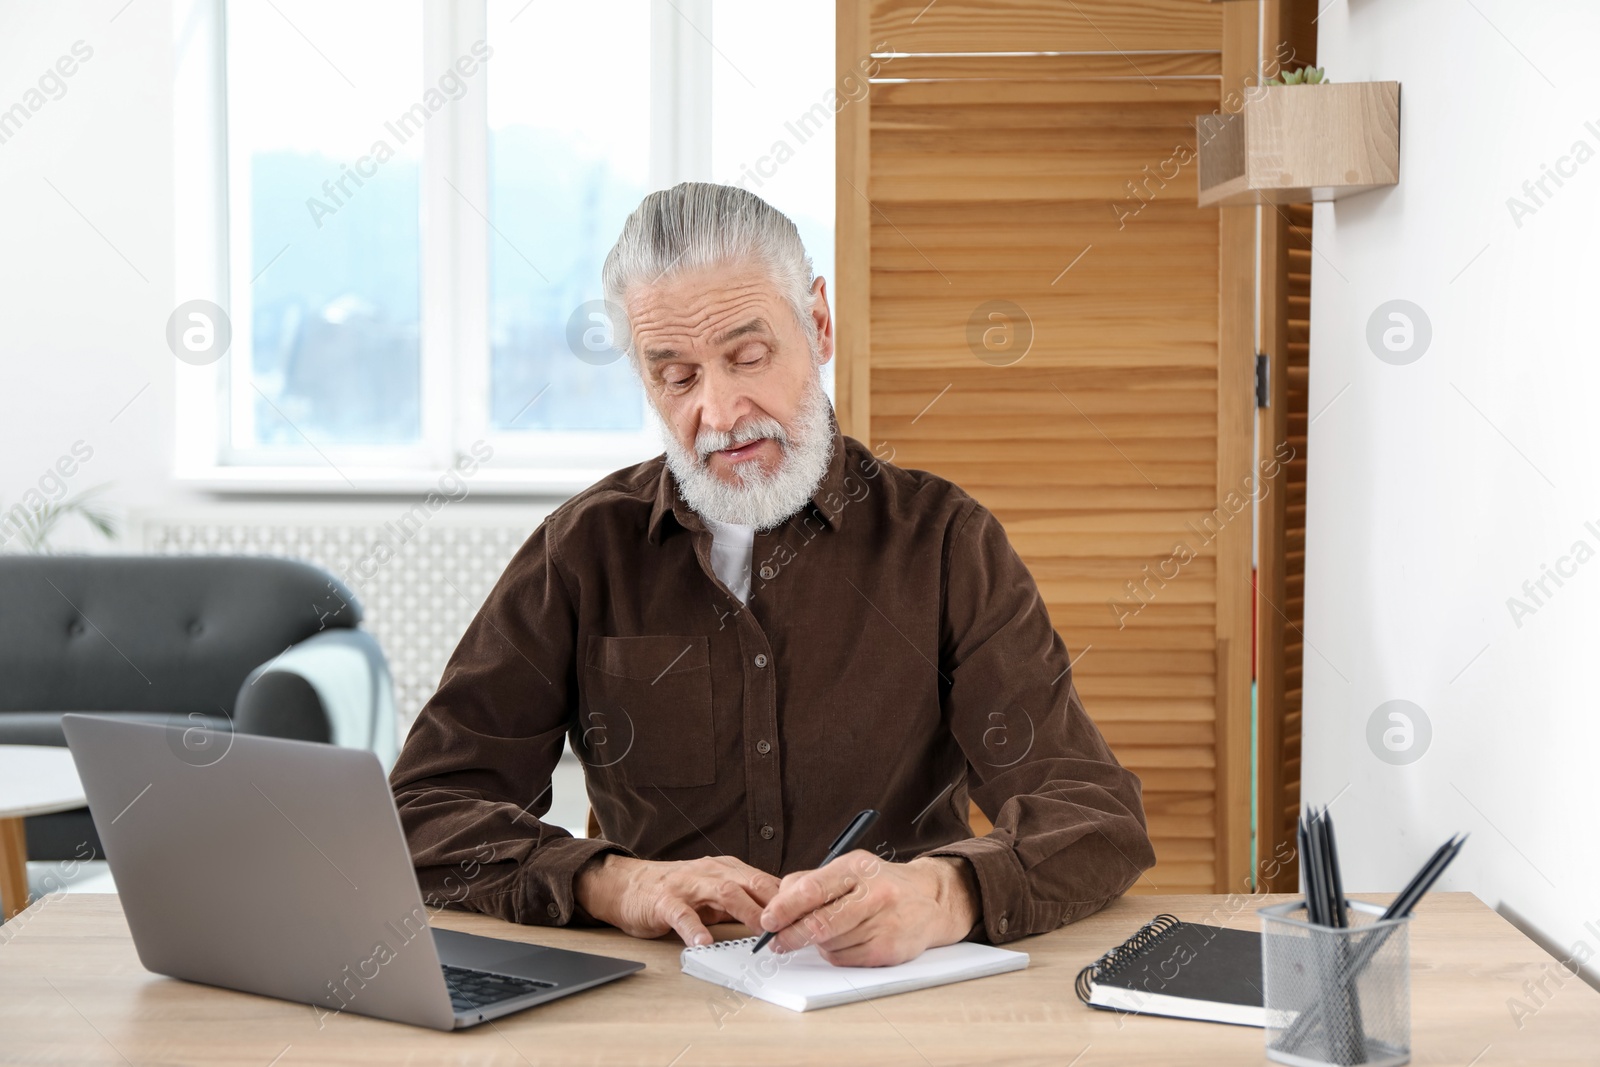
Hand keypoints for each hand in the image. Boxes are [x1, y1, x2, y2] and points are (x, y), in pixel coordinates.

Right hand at [574, 854, 780, 947]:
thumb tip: (781, 919)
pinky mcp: (665, 901)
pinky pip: (682, 914)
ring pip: (724, 892)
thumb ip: (744, 902)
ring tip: (761, 932)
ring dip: (746, 911)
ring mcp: (689, 885)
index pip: (767, 882)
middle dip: (775, 903)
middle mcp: (713, 872)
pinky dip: (694, 928)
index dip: (789, 899)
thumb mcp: (716, 892)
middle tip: (795, 925)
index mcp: (729, 870)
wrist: (627, 884)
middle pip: (752, 883)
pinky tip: (703, 943)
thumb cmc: (676, 891)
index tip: (810, 916)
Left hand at [757, 852, 979, 966]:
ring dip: (816, 943)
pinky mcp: (888, 950)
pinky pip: (844, 959)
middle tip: (777, 941)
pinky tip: (845, 940)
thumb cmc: (881, 883)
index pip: (813, 889)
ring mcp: (883, 924)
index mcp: (857, 867)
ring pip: (829, 944)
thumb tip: (777, 904)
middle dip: (791, 935)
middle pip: (820, 923)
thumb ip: (811, 881)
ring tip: (826, 931)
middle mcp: (874, 894)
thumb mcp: (848, 868)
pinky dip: (834, 953)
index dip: (785, 908)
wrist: (930, 899)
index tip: (768, 920)